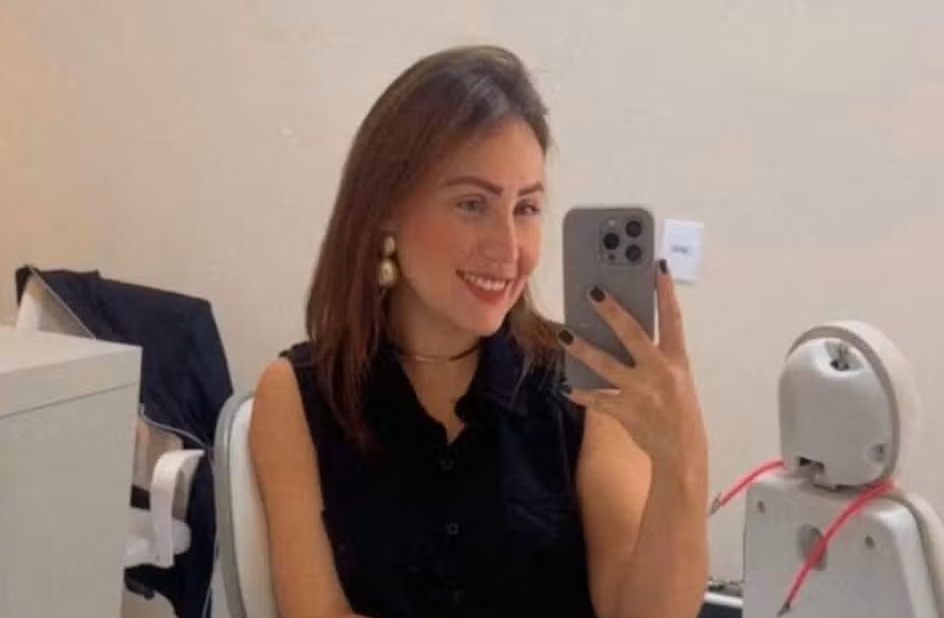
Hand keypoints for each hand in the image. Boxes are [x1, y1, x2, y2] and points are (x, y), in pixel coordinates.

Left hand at [558, 261, 706, 470]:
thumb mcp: (676, 376)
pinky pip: (598, 400)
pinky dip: (582, 393)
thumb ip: (655, 353)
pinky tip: (568, 386)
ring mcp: (642, 393)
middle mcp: (660, 373)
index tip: (657, 266)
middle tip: (592, 291)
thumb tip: (623, 327)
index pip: (673, 319)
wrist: (682, 452)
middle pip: (633, 335)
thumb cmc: (677, 408)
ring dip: (583, 349)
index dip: (665, 292)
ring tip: (565, 334)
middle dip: (612, 312)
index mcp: (677, 360)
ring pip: (606, 366)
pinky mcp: (627, 412)